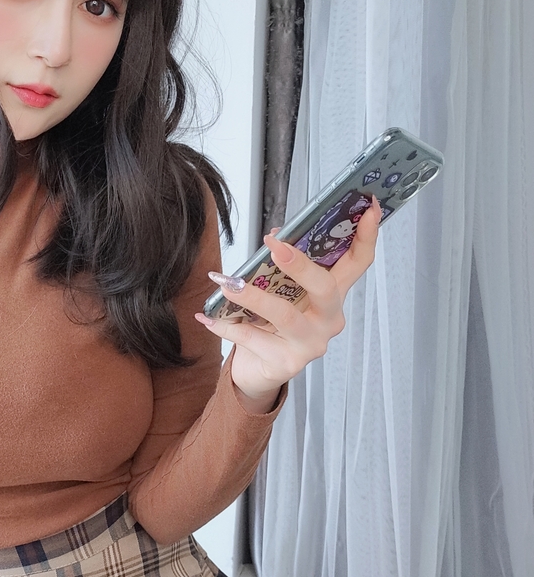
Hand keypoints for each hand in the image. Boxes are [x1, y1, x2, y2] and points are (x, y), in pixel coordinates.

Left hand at [194, 198, 381, 405]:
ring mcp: (311, 343)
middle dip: (300, 265)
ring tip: (228, 286)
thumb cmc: (272, 324)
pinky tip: (208, 317)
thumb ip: (284, 266)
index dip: (366, 235)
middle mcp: (329, 319)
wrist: (259, 369)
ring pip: (285, 316)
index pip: (357, 263)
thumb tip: (275, 236)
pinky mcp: (287, 362)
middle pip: (325, 288)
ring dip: (254, 297)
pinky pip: (253, 339)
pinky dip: (227, 326)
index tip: (369, 207)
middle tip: (274, 245)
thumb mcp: (283, 292)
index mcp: (333, 295)